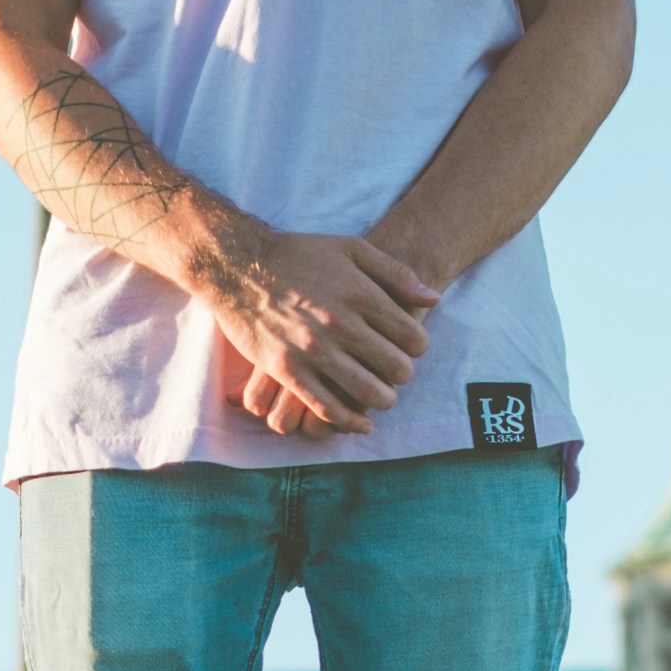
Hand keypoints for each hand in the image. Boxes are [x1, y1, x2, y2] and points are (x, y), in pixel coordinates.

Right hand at [208, 231, 438, 437]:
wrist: (237, 266)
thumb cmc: (299, 254)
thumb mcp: (351, 249)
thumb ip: (396, 273)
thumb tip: (433, 299)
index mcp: (360, 294)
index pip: (412, 338)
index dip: (417, 346)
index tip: (408, 347)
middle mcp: (340, 324)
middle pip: (396, 369)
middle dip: (402, 374)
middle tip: (395, 372)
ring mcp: (312, 350)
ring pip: (368, 393)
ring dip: (382, 400)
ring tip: (380, 394)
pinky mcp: (287, 371)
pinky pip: (327, 409)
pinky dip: (349, 421)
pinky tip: (359, 421)